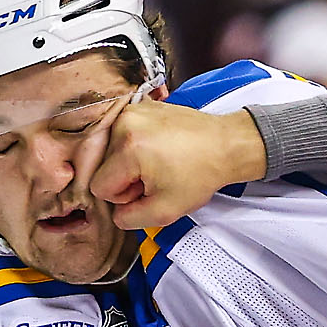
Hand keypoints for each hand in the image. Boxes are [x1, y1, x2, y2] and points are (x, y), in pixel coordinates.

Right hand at [91, 99, 265, 230]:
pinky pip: (124, 135)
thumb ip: (131, 219)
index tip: (147, 190)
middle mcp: (125, 123)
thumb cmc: (202, 172)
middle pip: (104, 166)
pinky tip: (161, 150)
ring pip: (112, 151)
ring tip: (161, 163)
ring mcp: (133, 111)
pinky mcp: (141, 107)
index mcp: (128, 149)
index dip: (124, 196)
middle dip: (127, 178)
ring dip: (132, 162)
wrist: (226, 145)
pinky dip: (138, 145)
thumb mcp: (166, 210)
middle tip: (157, 177)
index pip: (100, 186)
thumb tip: (118, 214)